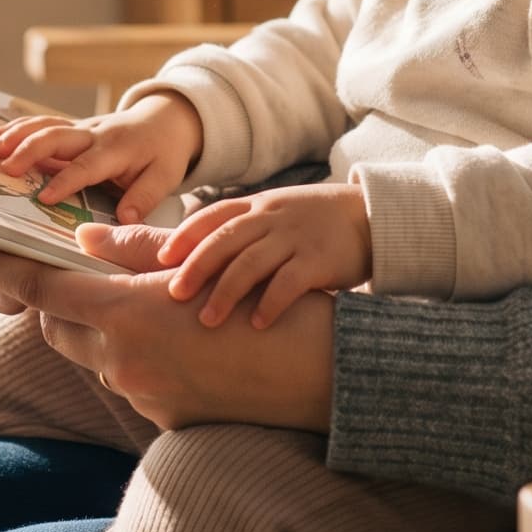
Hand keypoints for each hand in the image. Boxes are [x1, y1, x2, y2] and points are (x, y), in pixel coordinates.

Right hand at [0, 93, 201, 223]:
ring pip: (46, 126)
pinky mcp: (73, 128)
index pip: (87, 167)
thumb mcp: (165, 177)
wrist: (166, 120)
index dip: (65, 181)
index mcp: (116, 151)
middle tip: (2, 168)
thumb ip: (145, 197)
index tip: (44, 198)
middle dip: (28, 150)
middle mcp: (94, 135)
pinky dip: (20, 127)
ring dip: (17, 136)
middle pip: (57, 137)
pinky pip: (44, 124)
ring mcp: (81, 129)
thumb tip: (125, 220)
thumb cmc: (164, 153)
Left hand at [0, 226, 335, 432]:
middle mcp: (122, 361)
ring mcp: (141, 396)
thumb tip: (84, 240)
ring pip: (95, 356)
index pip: (41, 289)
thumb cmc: (265, 310)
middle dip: (61, 303)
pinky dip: (141, 359)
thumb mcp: (198, 269)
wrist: (320, 378)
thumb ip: (134, 254)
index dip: (3, 269)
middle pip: (57, 327)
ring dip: (105, 332)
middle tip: (85, 278)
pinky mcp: (163, 420)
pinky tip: (183, 346)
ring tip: (152, 311)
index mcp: (125, 315)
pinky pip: (131, 382)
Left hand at [157, 182, 369, 328]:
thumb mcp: (277, 215)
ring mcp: (295, 237)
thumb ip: (243, 230)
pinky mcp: (320, 259)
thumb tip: (196, 259)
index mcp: (258, 206)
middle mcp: (272, 218)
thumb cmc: (315, 224)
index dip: (185, 237)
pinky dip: (270, 303)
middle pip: (225, 240)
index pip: (213, 216)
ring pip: (252, 262)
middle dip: (196, 267)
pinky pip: (289, 282)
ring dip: (226, 291)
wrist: (370, 217)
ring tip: (206, 320)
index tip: (160, 260)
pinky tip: (256, 324)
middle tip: (172, 294)